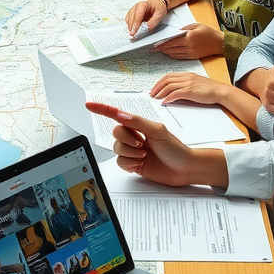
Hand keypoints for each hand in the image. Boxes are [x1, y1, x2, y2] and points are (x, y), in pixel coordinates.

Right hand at [85, 102, 226, 187]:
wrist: (184, 169)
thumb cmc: (176, 149)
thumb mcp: (158, 131)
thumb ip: (138, 122)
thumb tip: (121, 115)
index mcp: (139, 125)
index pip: (117, 115)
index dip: (102, 109)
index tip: (89, 105)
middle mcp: (134, 137)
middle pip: (116, 133)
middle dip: (128, 140)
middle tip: (142, 144)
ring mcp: (133, 151)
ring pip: (117, 149)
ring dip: (131, 154)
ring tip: (145, 155)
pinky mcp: (133, 164)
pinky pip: (120, 162)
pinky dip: (130, 164)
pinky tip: (141, 164)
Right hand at [126, 0, 166, 35]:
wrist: (158, 3)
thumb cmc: (159, 7)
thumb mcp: (159, 14)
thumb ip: (153, 22)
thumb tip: (146, 28)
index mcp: (143, 5)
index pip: (137, 15)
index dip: (135, 25)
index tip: (133, 32)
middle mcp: (136, 6)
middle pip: (131, 18)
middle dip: (131, 27)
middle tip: (132, 35)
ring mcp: (133, 9)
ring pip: (128, 19)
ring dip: (129, 27)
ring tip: (132, 34)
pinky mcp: (132, 12)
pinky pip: (128, 19)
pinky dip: (129, 25)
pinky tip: (131, 29)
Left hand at [149, 72, 222, 104]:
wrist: (220, 91)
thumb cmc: (210, 90)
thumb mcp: (196, 84)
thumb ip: (186, 85)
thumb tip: (175, 93)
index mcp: (187, 74)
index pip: (169, 76)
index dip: (160, 82)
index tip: (155, 88)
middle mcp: (186, 77)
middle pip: (166, 80)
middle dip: (157, 87)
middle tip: (151, 94)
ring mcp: (188, 83)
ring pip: (169, 86)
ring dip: (160, 92)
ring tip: (155, 98)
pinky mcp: (190, 91)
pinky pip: (175, 93)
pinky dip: (168, 97)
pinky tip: (165, 102)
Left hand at [155, 22, 222, 58]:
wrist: (220, 43)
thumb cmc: (209, 32)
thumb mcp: (197, 25)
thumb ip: (186, 27)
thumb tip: (176, 30)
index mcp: (189, 38)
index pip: (172, 41)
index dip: (162, 43)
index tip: (155, 43)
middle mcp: (189, 46)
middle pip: (171, 48)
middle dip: (162, 48)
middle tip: (154, 48)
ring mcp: (191, 53)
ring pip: (175, 54)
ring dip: (166, 52)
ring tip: (160, 51)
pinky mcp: (193, 57)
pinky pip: (180, 57)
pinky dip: (173, 55)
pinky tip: (169, 54)